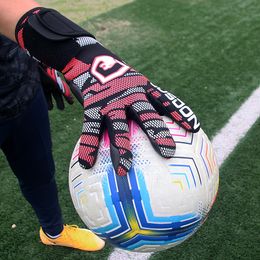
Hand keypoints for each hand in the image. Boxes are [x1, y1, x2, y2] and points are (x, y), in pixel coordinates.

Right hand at [15, 8, 199, 175]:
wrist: (89, 59)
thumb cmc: (115, 77)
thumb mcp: (132, 82)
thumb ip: (143, 98)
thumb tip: (152, 121)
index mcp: (143, 88)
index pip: (165, 100)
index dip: (180, 113)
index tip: (194, 128)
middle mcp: (130, 94)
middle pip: (147, 115)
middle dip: (158, 133)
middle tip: (169, 153)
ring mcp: (111, 100)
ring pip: (119, 126)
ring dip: (122, 147)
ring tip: (124, 169)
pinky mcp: (92, 104)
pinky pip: (90, 128)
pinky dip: (88, 145)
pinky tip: (86, 163)